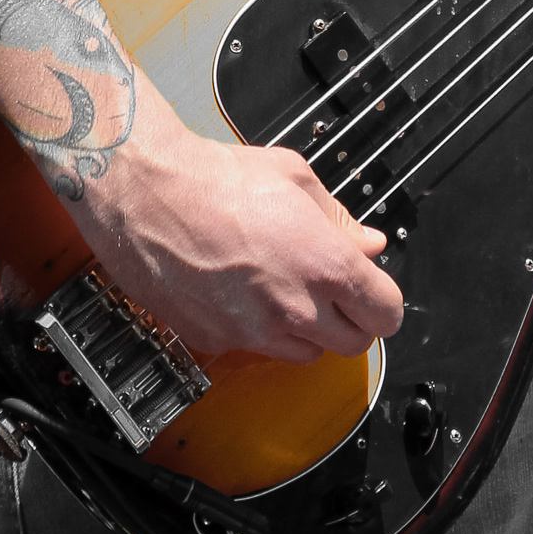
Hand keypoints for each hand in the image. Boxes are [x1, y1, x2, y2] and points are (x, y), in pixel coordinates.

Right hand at [79, 104, 405, 365]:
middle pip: (353, 345)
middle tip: (336, 293)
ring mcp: (255, 331)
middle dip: (352, 320)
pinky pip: (257, 350)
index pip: (386, 314)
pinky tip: (247, 295)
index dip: (384, 303)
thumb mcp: (295, 178)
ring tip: (288, 290)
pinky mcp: (218, 341)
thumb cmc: (215, 180)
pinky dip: (261, 332)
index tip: (375, 294)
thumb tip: (368, 242)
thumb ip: (340, 219)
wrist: (147, 197)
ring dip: (309, 331)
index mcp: (325, 264)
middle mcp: (294, 307)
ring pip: (307, 355)